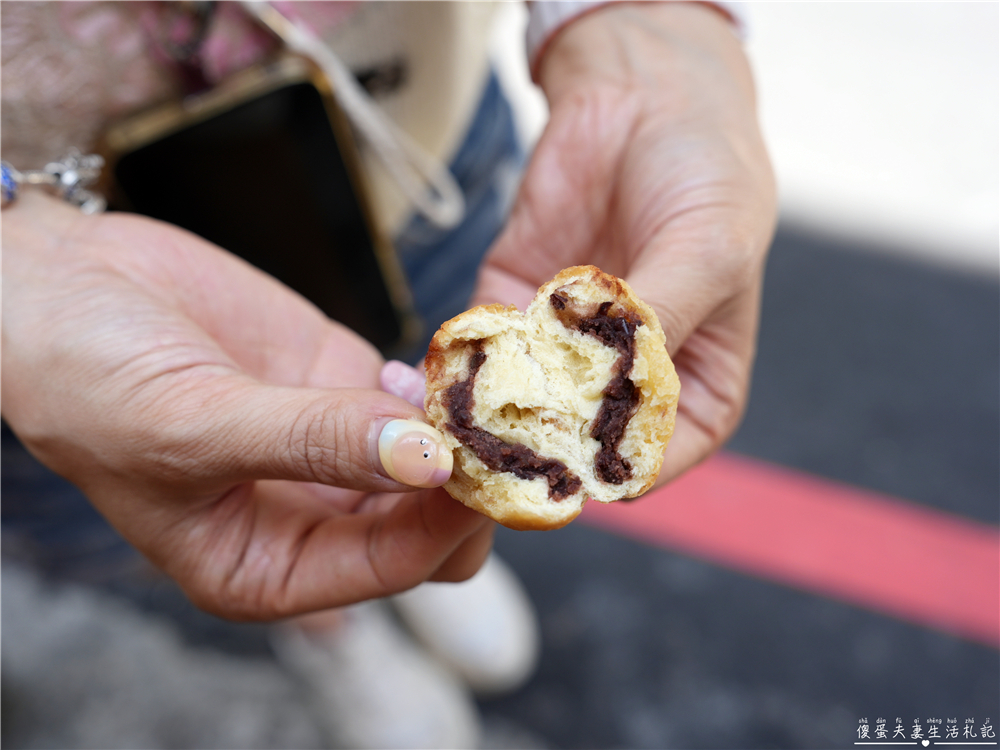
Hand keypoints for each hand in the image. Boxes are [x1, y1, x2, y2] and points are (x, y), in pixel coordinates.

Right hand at [2, 192, 492, 619]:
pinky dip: (442, 385)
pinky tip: (439, 359)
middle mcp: (314, 518)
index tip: (482, 469)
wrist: (62, 288)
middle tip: (497, 428)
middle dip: (469, 485)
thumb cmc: (89, 379)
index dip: (443, 524)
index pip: (390, 567)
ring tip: (479, 386)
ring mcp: (338, 450)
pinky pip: (421, 400)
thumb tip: (429, 460)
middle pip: (432, 527)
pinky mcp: (346, 387)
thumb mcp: (191, 424)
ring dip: (465, 430)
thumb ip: (312, 442)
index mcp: (268, 567)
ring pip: (439, 464)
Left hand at [475, 3, 776, 483]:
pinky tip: (440, 370)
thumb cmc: (705, 176)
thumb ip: (654, 328)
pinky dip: (460, 364)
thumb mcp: (705, 253)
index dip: (605, 476)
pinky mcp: (514, 313)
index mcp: (694, 391)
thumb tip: (603, 397)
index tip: (557, 474)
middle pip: (575, 444)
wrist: (644, 94)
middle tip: (486, 461)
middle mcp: (625, 384)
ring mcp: (565, 351)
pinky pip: (482, 353)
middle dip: (530, 452)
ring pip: (519, 406)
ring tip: (451, 426)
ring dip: (484, 416)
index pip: (650, 463)